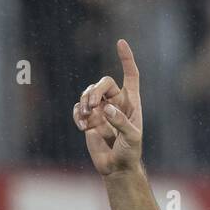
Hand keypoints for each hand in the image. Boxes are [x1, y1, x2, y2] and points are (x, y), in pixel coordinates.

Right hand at [74, 38, 142, 175]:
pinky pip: (78, 108)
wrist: (116, 167)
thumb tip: (107, 109)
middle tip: (92, 105)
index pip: (130, 74)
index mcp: (131, 102)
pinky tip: (82, 126)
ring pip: (88, 93)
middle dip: (95, 90)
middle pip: (103, 83)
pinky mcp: (88, 120)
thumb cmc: (130, 152)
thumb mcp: (132, 138)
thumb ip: (122, 123)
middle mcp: (116, 102)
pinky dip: (78, 114)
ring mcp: (101, 110)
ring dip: (84, 101)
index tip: (120, 42)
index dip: (126, 58)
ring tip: (86, 117)